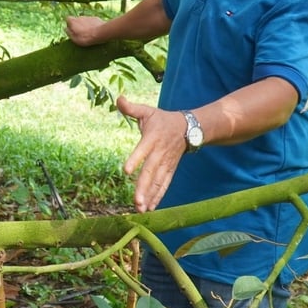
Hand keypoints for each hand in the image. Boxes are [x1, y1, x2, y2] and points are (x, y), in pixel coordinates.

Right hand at [64, 16, 105, 46]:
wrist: (101, 33)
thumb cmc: (86, 38)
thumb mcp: (75, 39)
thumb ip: (69, 33)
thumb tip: (65, 29)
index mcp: (73, 21)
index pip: (67, 18)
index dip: (69, 24)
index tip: (71, 30)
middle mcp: (80, 17)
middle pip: (76, 19)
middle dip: (77, 25)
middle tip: (80, 33)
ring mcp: (88, 17)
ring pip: (84, 20)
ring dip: (85, 25)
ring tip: (88, 33)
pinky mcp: (95, 18)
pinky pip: (91, 21)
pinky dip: (91, 25)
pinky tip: (95, 31)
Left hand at [117, 95, 187, 211]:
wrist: (190, 128)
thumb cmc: (163, 120)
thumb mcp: (148, 111)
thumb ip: (132, 108)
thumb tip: (118, 98)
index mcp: (151, 139)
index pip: (142, 150)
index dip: (134, 160)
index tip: (125, 171)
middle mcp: (159, 154)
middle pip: (150, 172)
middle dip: (143, 187)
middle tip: (136, 202)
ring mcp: (166, 164)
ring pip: (158, 182)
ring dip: (150, 196)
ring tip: (141, 209)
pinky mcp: (170, 170)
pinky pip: (164, 185)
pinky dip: (158, 196)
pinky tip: (151, 209)